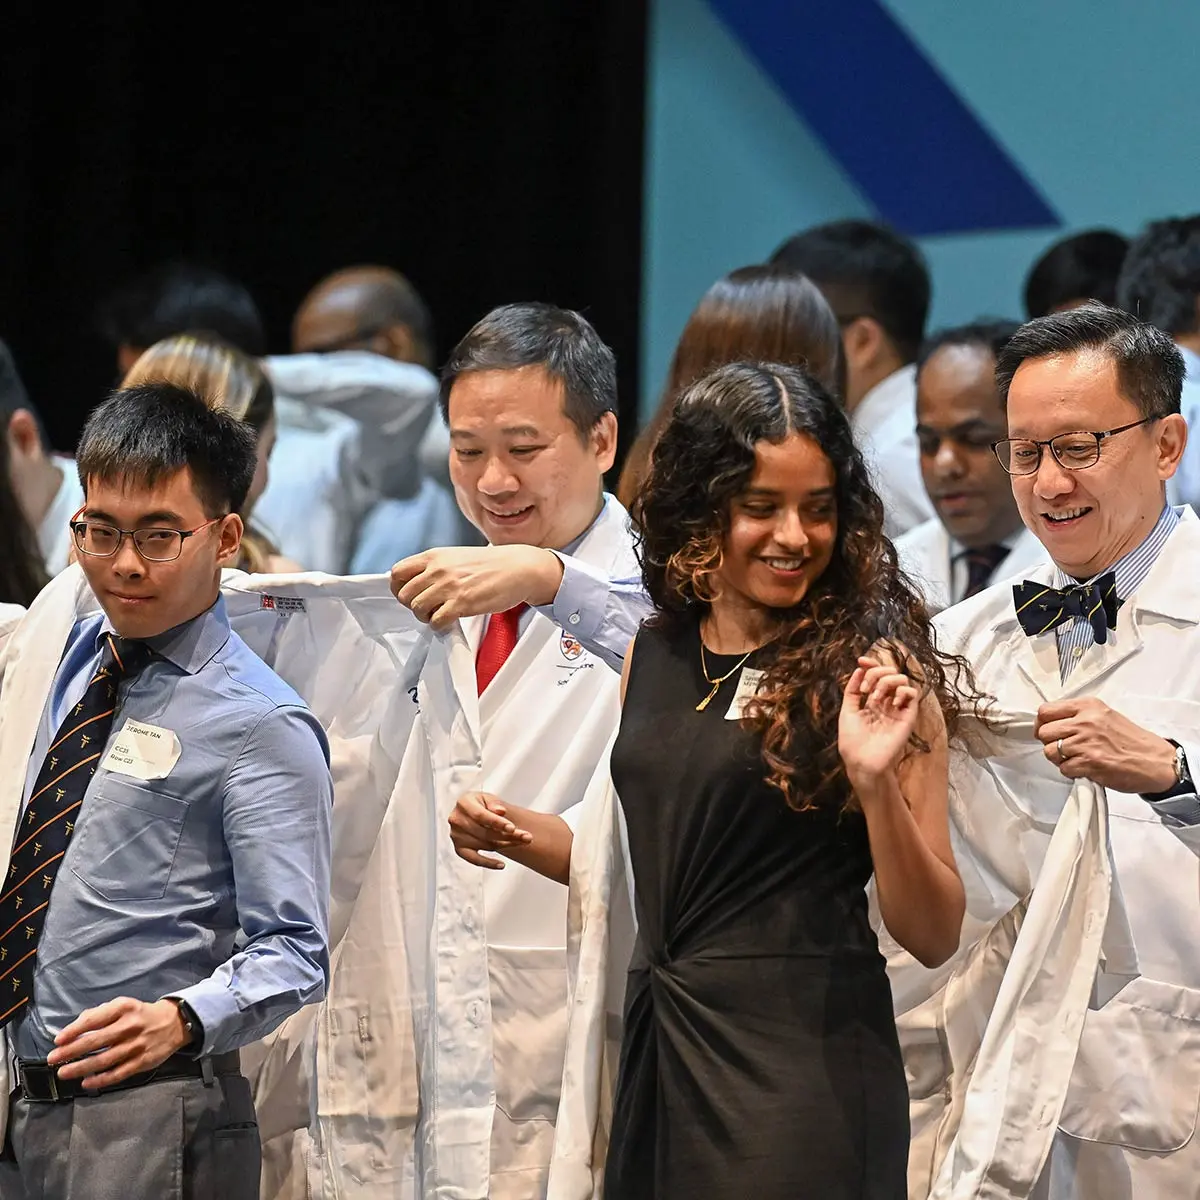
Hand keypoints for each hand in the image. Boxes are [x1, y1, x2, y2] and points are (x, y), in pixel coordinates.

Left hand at [47, 997, 189, 1088]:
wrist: (175, 1023)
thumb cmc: (141, 1014)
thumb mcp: (123, 1005)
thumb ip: (100, 1014)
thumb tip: (75, 1028)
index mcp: (124, 1008)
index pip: (94, 1019)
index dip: (74, 1030)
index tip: (58, 1040)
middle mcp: (130, 1026)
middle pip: (96, 1041)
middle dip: (71, 1052)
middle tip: (53, 1059)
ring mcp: (137, 1045)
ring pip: (104, 1060)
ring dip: (81, 1068)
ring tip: (63, 1073)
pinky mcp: (142, 1061)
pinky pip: (118, 1073)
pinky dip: (100, 1080)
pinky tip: (86, 1082)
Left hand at [391, 546, 563, 630]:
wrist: (518, 568)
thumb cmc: (490, 565)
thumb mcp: (456, 557)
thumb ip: (435, 568)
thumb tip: (417, 584)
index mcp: (434, 556)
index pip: (397, 573)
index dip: (400, 588)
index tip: (411, 595)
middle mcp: (438, 570)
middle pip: (404, 595)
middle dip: (413, 606)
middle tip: (429, 608)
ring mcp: (449, 586)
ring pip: (417, 609)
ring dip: (427, 617)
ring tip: (441, 614)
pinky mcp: (462, 603)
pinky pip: (436, 621)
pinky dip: (440, 626)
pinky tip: (451, 621)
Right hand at [449, 792, 533, 869]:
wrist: (474, 812)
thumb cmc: (483, 804)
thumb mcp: (489, 798)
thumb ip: (494, 803)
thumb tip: (499, 811)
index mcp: (464, 803)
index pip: (480, 815)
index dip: (497, 823)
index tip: (512, 828)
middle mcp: (457, 819)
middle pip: (485, 832)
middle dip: (508, 836)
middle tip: (526, 837)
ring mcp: (456, 835)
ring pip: (485, 844)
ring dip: (506, 845)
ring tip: (522, 843)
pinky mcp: (459, 849)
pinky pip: (474, 859)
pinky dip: (488, 863)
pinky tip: (501, 864)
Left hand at [838, 656, 920, 790]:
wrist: (862, 761)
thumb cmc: (853, 741)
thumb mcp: (847, 711)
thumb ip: (852, 690)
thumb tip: (859, 669)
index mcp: (871, 701)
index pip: (876, 676)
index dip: (871, 665)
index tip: (861, 661)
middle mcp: (886, 703)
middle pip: (889, 673)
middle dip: (876, 673)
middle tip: (865, 689)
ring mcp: (897, 709)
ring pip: (902, 680)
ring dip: (886, 681)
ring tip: (874, 698)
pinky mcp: (908, 717)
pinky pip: (913, 694)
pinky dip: (902, 691)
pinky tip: (891, 702)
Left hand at [1035, 697, 1176, 792]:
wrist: (1157, 761)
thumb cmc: (1131, 740)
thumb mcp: (1104, 716)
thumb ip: (1078, 716)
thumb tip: (1051, 723)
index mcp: (1087, 706)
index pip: (1045, 711)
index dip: (1042, 724)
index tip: (1047, 731)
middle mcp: (1085, 722)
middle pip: (1043, 732)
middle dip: (1050, 743)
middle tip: (1063, 748)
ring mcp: (1086, 742)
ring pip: (1050, 752)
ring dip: (1059, 759)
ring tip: (1076, 758)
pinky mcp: (1089, 763)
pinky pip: (1063, 768)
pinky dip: (1071, 771)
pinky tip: (1085, 768)